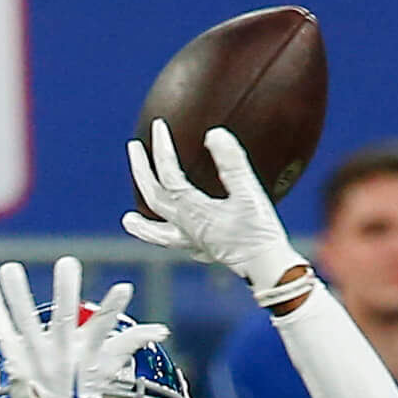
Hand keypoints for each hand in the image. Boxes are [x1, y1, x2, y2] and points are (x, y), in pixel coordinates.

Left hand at [0, 258, 165, 397]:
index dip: (113, 310)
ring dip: (17, 295)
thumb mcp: (108, 368)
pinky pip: (1, 331)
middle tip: (69, 262)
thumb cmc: (82, 389)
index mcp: (83, 354)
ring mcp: (34, 357)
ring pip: (26, 322)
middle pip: (63, 320)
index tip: (125, 288)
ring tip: (10, 267)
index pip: (103, 328)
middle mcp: (59, 355)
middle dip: (66, 292)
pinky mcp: (12, 359)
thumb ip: (130, 342)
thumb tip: (162, 330)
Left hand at [123, 123, 309, 299]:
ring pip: (158, 233)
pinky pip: (178, 245)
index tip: (158, 126)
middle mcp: (187, 227)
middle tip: (134, 148)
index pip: (168, 174)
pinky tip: (172, 236)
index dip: (161, 149)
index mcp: (193, 210)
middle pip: (154, 198)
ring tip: (127, 220)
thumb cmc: (261, 233)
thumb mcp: (249, 193)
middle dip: (140, 171)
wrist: (270, 271)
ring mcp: (194, 242)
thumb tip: (214, 133)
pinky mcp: (206, 252)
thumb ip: (232, 163)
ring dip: (141, 225)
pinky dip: (167, 238)